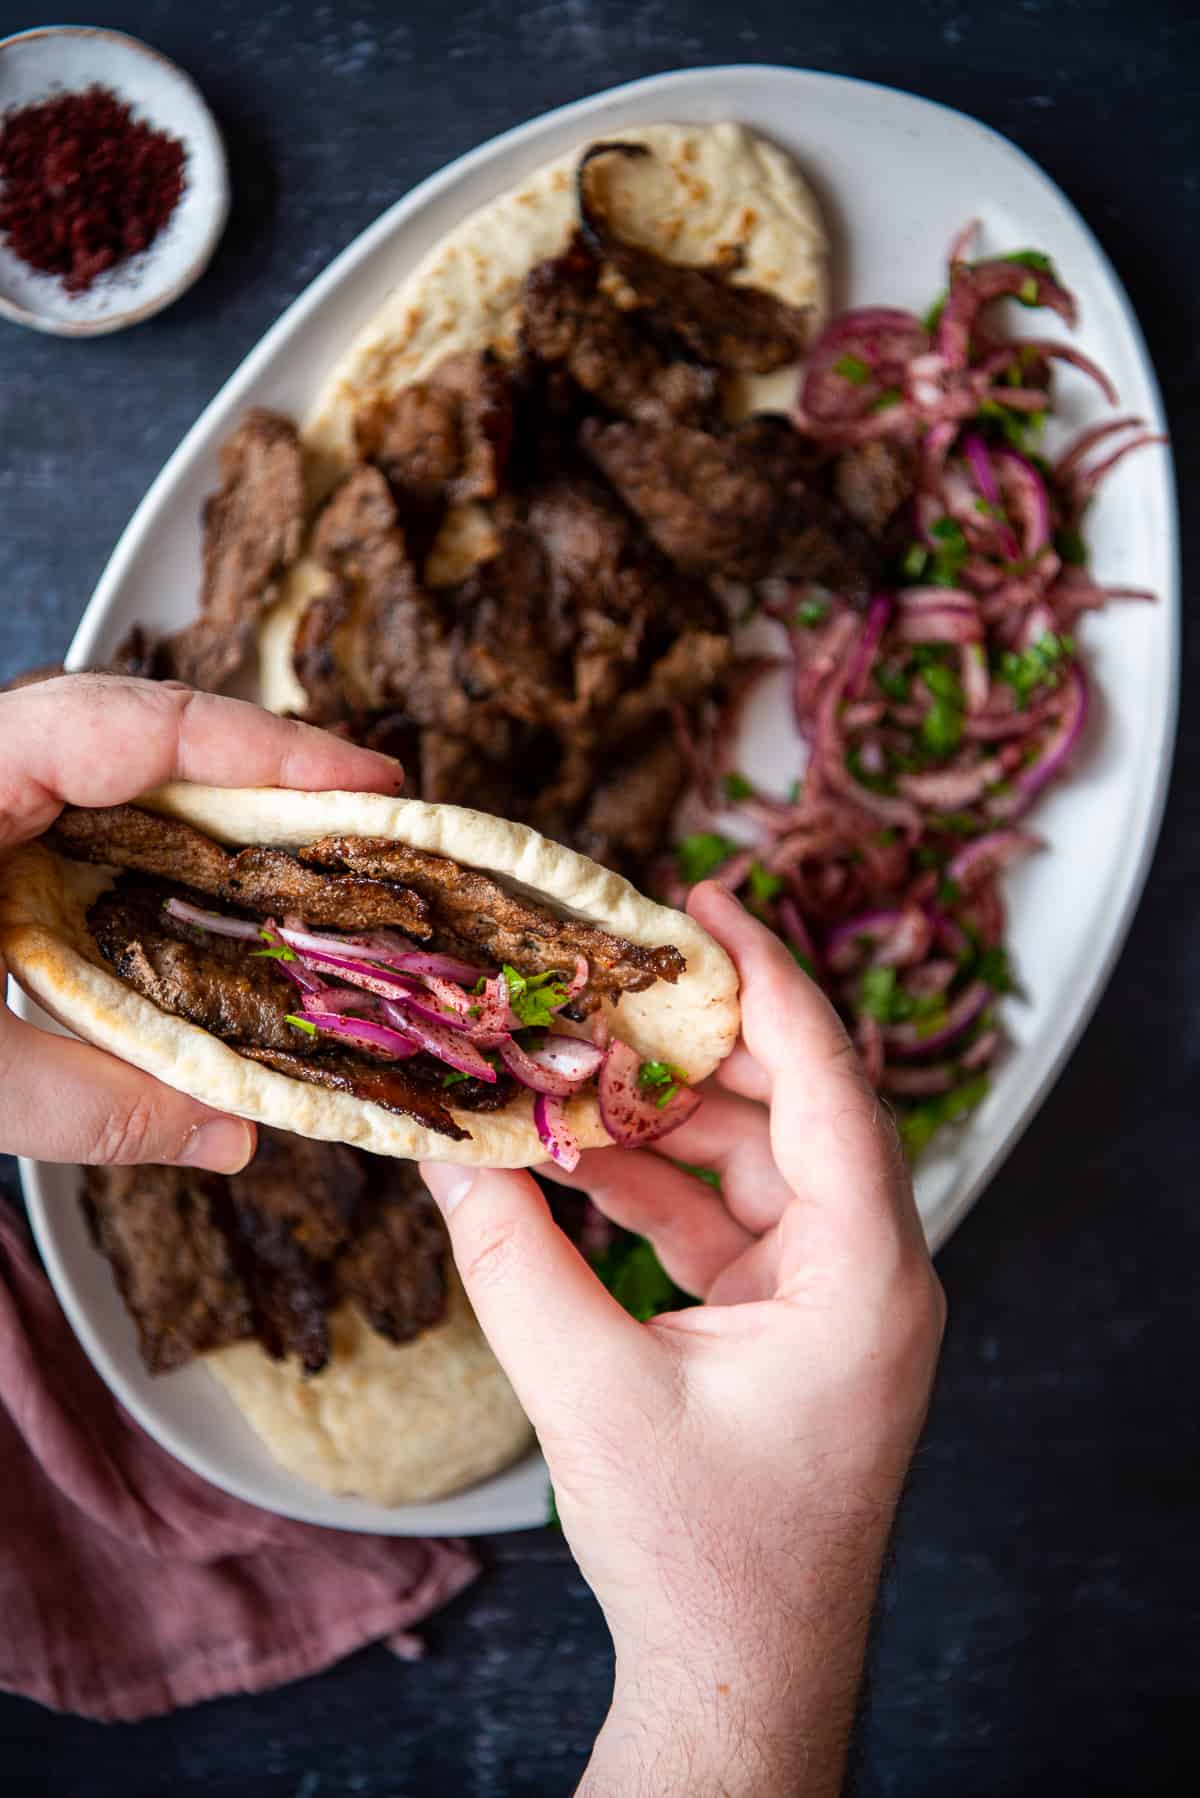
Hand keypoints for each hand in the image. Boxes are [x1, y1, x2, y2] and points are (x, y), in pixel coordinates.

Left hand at [0, 673, 403, 1172]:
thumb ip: (91, 1104)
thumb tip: (238, 1135)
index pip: (124, 724)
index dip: (260, 747)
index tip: (366, 782)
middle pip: (138, 728)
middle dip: (264, 773)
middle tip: (374, 826)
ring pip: (114, 767)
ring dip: (220, 809)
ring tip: (318, 860)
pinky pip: (81, 813)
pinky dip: (162, 848)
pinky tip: (213, 898)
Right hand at [422, 882, 944, 1797]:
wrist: (740, 1678)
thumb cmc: (699, 1554)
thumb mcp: (588, 1390)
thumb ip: (509, 1256)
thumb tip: (437, 1147)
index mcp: (865, 1274)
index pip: (828, 1082)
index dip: (767, 977)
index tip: (701, 901)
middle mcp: (870, 1271)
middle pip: (791, 1108)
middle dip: (691, 1043)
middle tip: (604, 978)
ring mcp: (834, 1299)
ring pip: (754, 1160)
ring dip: (660, 1116)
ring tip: (564, 1067)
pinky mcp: (790, 1325)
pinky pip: (729, 1220)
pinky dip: (656, 1185)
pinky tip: (573, 1156)